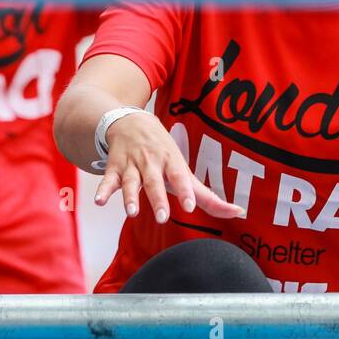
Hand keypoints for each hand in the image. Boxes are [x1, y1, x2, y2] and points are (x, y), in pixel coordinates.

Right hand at [94, 110, 244, 222]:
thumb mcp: (183, 169)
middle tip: (163, 217)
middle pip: (155, 183)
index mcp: (172, 163)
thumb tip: (238, 212)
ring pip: (130, 182)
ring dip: (130, 197)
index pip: (181, 178)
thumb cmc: (163, 152)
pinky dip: (103, 190)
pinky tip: (100, 202)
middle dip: (158, 199)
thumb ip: (207, 195)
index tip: (190, 207)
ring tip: (132, 212)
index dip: (185, 192)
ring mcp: (132, 165)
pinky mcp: (114, 167)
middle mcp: (152, 163)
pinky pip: (108, 180)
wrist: (132, 121)